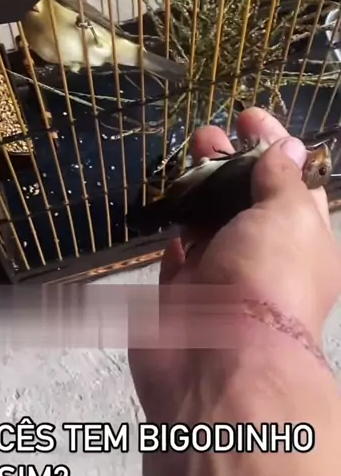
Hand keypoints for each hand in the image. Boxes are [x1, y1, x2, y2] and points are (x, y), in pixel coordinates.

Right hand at [129, 108, 340, 417]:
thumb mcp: (288, 214)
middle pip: (246, 201)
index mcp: (302, 241)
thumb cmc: (267, 276)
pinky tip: (172, 217)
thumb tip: (288, 147)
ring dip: (198, 193)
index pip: (291, 182)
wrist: (222, 360)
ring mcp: (219, 279)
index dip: (272, 145)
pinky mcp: (180, 298)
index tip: (248, 115)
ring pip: (209, 227)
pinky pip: (178, 262)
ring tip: (182, 158)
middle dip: (228, 163)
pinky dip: (176, 240)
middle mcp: (263, 259)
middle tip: (206, 133)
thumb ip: (281, 178)